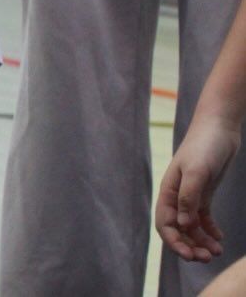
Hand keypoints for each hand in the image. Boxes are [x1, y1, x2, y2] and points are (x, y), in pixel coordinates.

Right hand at [156, 114, 240, 261]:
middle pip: (178, 228)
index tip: (189, 255)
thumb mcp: (197, 172)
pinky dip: (210, 230)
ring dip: (201, 241)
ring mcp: (191, 195)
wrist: (218, 128)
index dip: (174, 242)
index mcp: (169, 191)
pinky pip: (203, 218)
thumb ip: (189, 198)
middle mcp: (177, 196)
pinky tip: (220, 238)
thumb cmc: (205, 146)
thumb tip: (183, 225)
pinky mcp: (204, 193)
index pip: (165, 223)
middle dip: (189, 245)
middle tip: (207, 258)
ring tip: (217, 251)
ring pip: (191, 226)